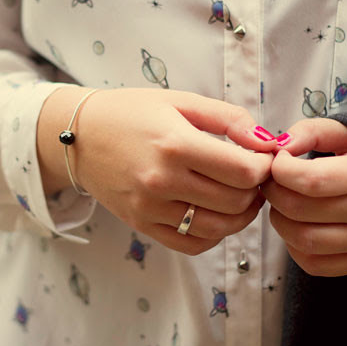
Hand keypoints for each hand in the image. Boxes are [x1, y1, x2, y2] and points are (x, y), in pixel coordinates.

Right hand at [39, 88, 274, 255]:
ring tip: (238, 195)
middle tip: (251, 175)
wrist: (79, 135)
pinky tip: (214, 214)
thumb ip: (228, 118)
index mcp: (175, 144)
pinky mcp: (141, 224)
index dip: (264, 167)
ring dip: (240, 215)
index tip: (261, 158)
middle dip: (255, 189)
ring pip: (218, 228)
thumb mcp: (179, 101)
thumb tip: (267, 141)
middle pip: (235, 202)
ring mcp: (149, 207)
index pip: (243, 172)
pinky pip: (190, 244)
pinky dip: (213, 235)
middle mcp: (162, 181)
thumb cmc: (130, 112)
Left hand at [262, 118, 346, 275]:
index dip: (280, 169)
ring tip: (283, 202)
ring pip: (302, 240)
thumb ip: (311, 132)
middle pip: (299, 209)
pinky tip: (298, 225)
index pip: (310, 180)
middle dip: (273, 192)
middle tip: (273, 181)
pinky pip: (313, 264)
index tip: (278, 161)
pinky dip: (293, 246)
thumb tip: (280, 145)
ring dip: (279, 220)